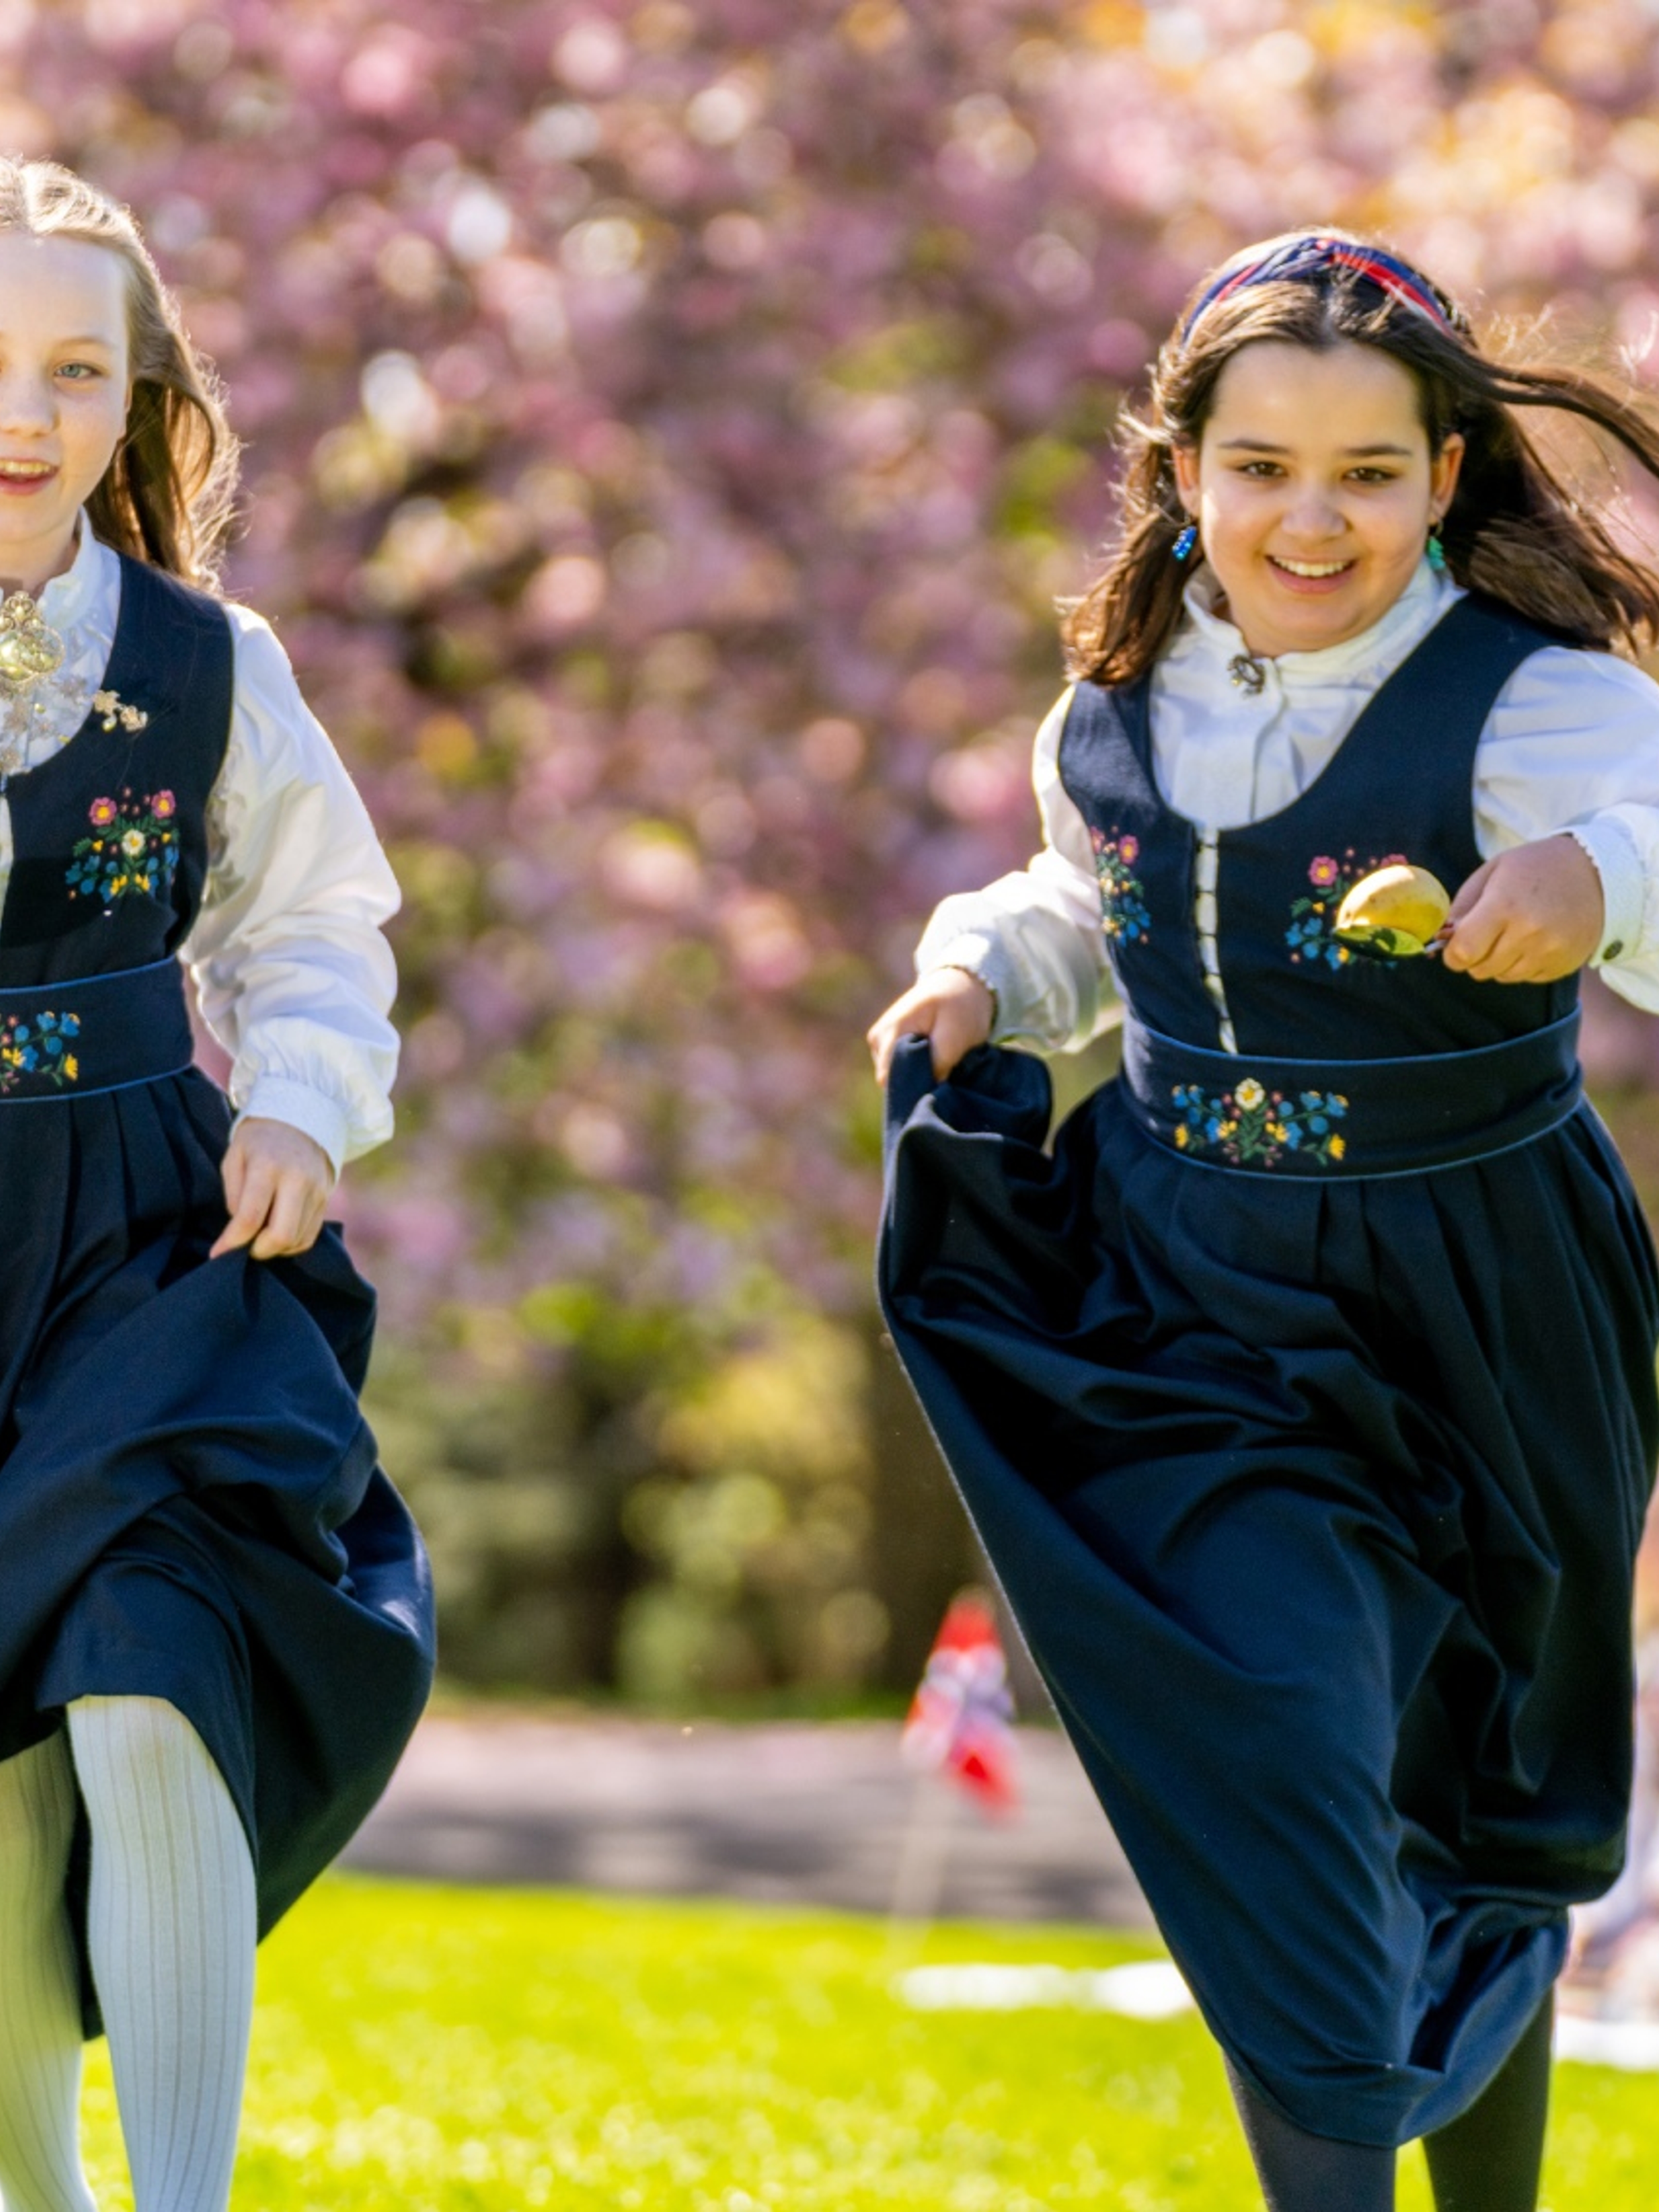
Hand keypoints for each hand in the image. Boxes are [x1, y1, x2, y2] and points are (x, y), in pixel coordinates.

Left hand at [210, 1117, 334, 1259]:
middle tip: (244, 1247)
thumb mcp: (235, 1158)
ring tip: (259, 1236)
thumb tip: (241, 1231)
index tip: (218, 1254)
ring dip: (274, 1248)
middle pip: (281, 1236)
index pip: (251, 1218)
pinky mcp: (326, 1199)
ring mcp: (316, 1191)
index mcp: (267, 1167)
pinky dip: (291, 1244)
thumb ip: (235, 1196)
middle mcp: (297, 1180)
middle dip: (258, 1251)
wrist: (302, 1118)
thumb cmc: (259, 1141)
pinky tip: (276, 1233)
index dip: (232, 1243)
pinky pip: (310, 1236)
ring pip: (297, 1240)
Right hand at [867, 968, 994, 1084]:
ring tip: (940, 1064)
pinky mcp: (888, 1043)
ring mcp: (880, 1040)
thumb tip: (927, 1092)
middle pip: (890, 1078)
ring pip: (894, 1074)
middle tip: (943, 1076)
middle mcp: (877, 1037)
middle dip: (915, 1082)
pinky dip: (916, 1067)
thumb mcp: (956, 1035)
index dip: (910, 1089)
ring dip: (917, 1074)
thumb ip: (938, 1064)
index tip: (934, 1090)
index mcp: (890, 1031)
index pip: (887, 1077)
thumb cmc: (959, 1007)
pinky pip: (898, 1066)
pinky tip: (932, 1059)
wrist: (959, 983)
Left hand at [1440, 835, 1604, 983]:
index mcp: (1504, 905)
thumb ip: (1462, 906)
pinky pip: (1526, 978)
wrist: (1597, 872)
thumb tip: (1441, 938)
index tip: (1455, 945)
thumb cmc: (1535, 868)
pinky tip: (1535, 939)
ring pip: (1502, 976)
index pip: (1463, 952)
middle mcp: (1528, 933)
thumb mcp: (1492, 872)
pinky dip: (1522, 964)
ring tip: (1514, 931)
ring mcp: (1549, 952)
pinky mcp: (1563, 965)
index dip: (1452, 954)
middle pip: (1480, 969)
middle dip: (1474, 956)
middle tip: (1486, 933)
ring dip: (1499, 960)